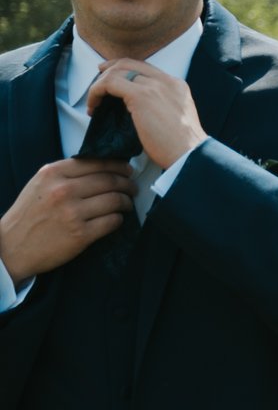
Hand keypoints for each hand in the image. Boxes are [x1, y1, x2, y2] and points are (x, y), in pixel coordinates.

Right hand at [0, 157, 134, 281]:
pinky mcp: (81, 234)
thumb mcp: (39, 185)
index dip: (118, 165)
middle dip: (127, 183)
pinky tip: (117, 218)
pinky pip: (113, 221)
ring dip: (126, 201)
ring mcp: (72, 213)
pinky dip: (119, 219)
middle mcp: (63, 190)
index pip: (96, 162)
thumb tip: (100, 166)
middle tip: (132, 187)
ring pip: (115, 200)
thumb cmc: (28, 215)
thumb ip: (65, 174)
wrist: (12, 247)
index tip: (127, 169)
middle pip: (109, 180)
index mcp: (52, 174)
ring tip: (127, 203)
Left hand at [82, 59, 206, 170]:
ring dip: (100, 84)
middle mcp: (167, 81)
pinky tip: (94, 107)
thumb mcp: (175, 118)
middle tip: (96, 83)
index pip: (145, 68)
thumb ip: (160, 106)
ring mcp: (155, 86)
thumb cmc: (181, 147)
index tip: (110, 75)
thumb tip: (137, 110)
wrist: (190, 154)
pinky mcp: (141, 96)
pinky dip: (96, 92)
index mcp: (177, 86)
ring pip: (117, 71)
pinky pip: (109, 83)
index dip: (124, 68)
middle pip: (129, 63)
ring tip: (95, 101)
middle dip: (108, 70)